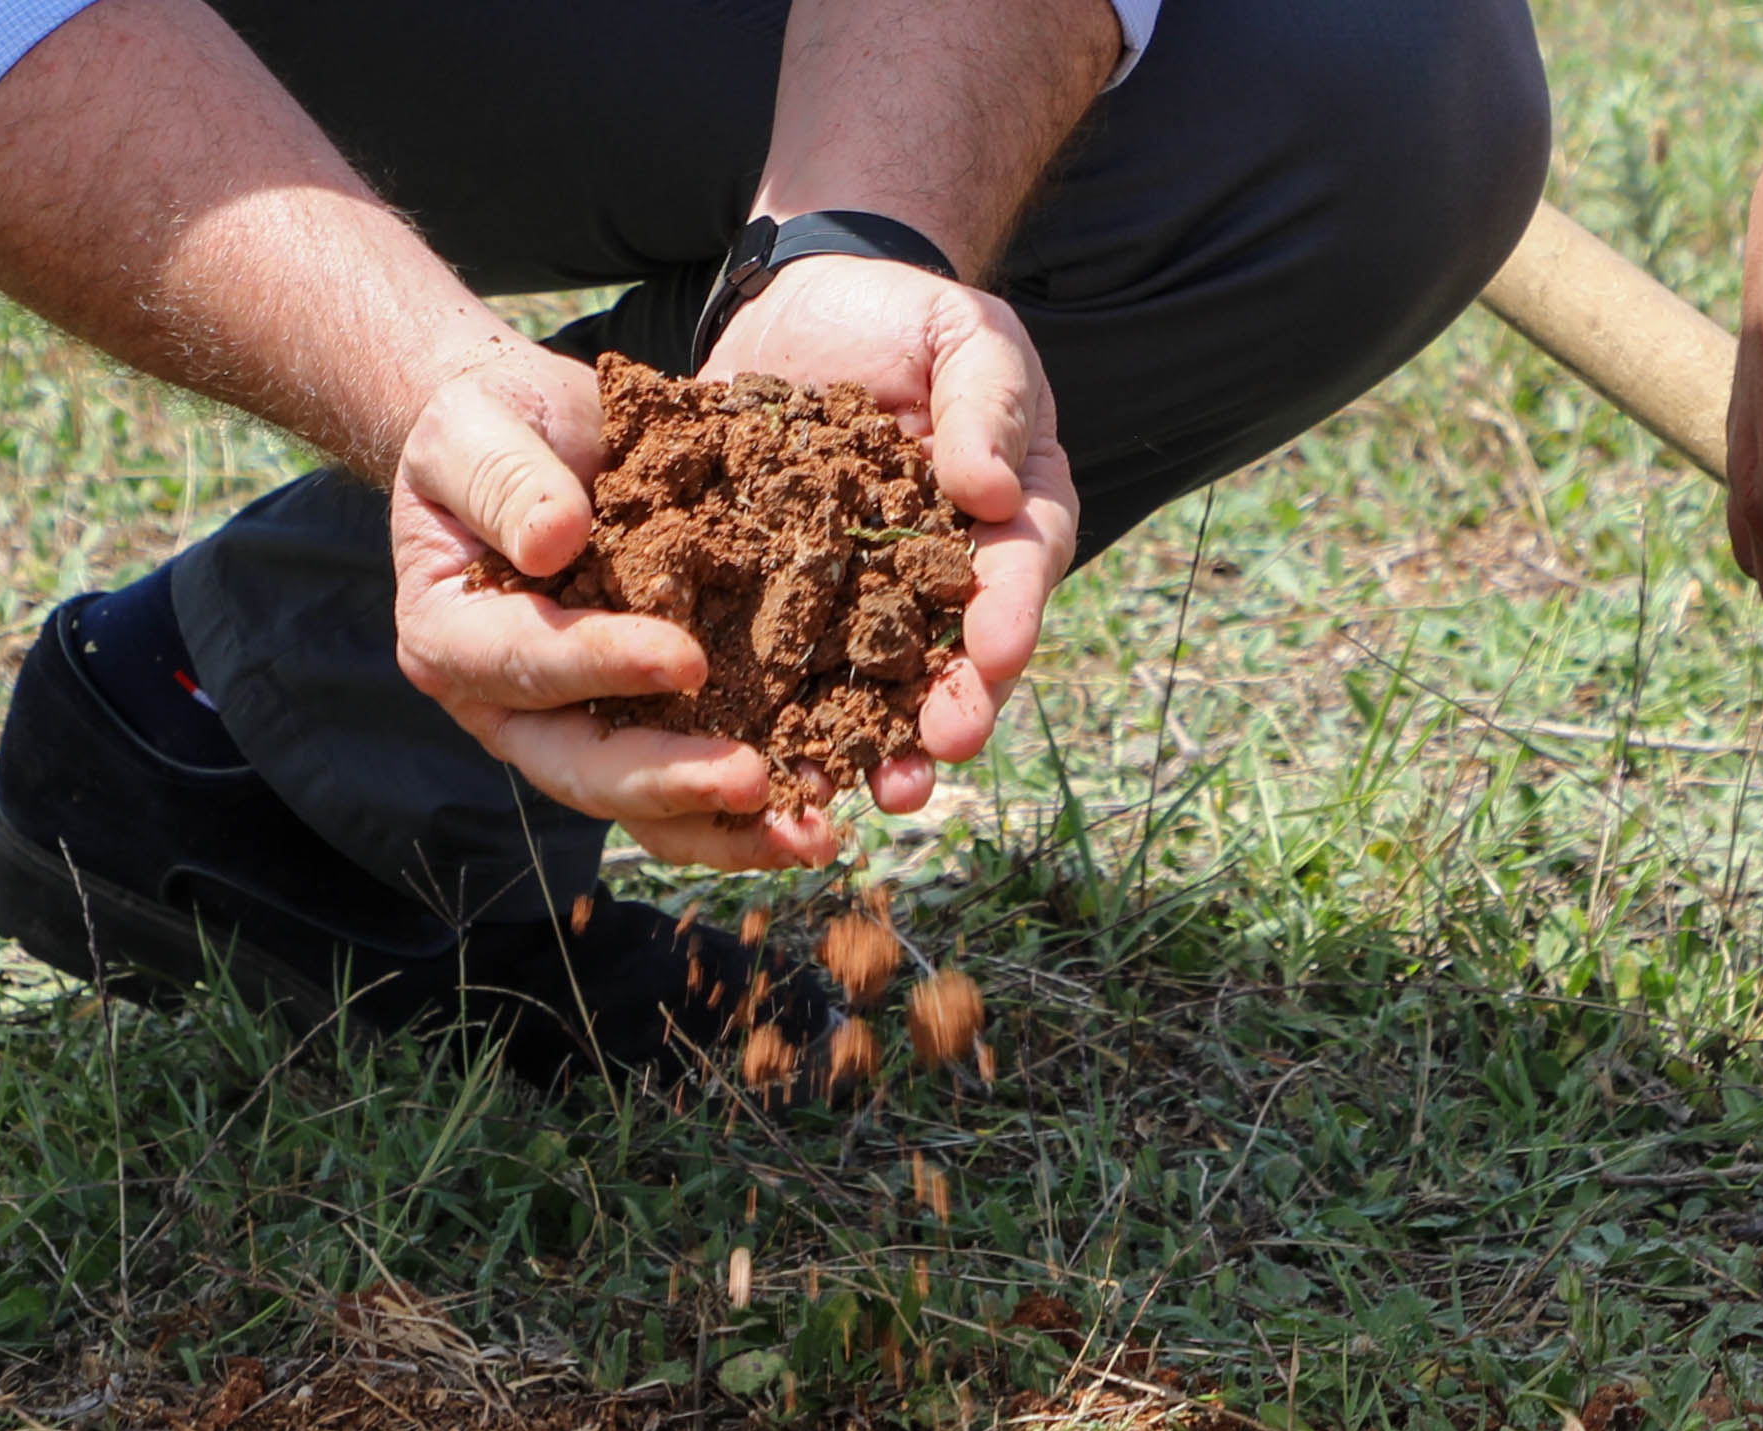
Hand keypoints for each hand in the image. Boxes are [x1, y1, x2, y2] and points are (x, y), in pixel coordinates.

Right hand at [388, 343, 836, 870]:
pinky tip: (830, 807)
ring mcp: (587, 733)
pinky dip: (764, 807)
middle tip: (755, 782)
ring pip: (650, 810)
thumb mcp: (477, 430)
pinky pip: (703, 787)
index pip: (528, 663)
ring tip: (813, 833)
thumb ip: (503, 480)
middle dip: (673, 784)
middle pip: (587, 770)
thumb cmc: (494, 434)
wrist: (542, 446)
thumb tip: (553, 541)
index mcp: (456, 639)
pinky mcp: (654, 732)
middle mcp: (516, 710)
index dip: (602, 666)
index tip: (687, 660)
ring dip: (731, 830)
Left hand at [701, 253, 1076, 800]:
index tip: (993, 659)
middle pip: (953, 661)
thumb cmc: (909, 318)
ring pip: (869, 684)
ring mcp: (860, 598)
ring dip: (861, 745)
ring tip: (849, 794)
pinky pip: (775, 658)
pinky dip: (764, 709)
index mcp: (1007, 521)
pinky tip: (743, 750)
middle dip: (942, 717)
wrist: (806, 304)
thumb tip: (991, 489)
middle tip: (926, 765)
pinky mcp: (779, 596)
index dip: (1009, 621)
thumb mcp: (966, 335)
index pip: (1019, 575)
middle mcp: (941, 580)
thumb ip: (986, 403)